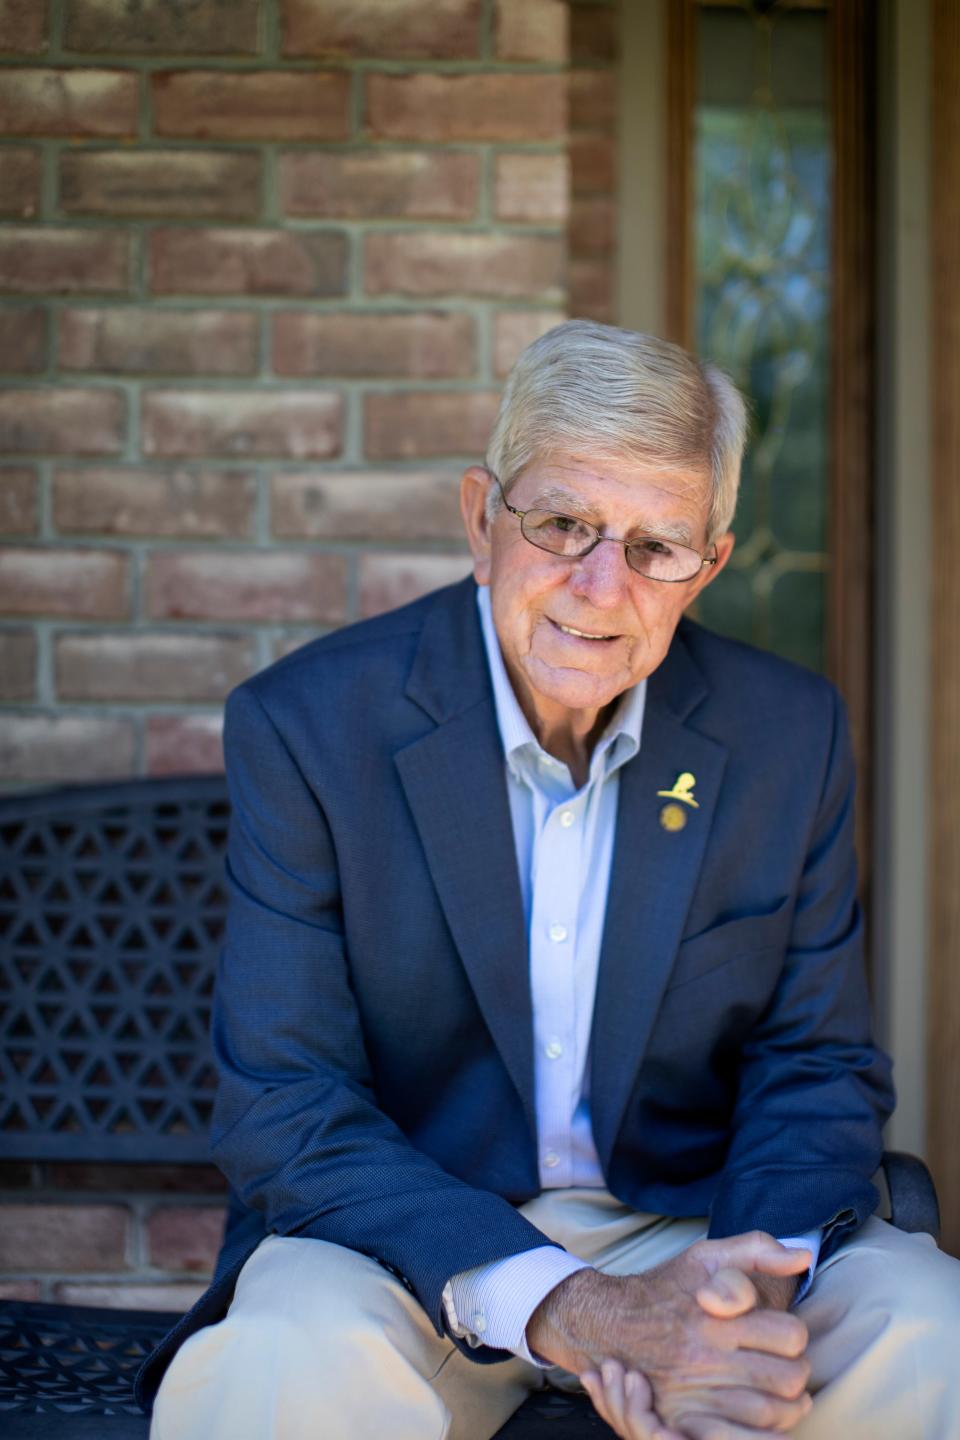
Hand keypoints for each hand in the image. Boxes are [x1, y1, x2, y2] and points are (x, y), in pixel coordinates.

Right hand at [527, 1232, 811, 1435]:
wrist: (609, 1323)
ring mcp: (694, 1393)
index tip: (784, 1336)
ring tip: (784, 1398)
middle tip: (787, 1370)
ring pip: (770, 1414)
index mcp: (717, 1317)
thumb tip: (803, 1257)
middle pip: (787, 1379)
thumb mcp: (706, 1257)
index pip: (790, 1336)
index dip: (795, 1336)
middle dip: (796, 1374)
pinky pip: (737, 1439)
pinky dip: (760, 1436)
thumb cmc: (666, 1287)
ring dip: (788, 1409)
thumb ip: (758, 1249)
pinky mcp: (682, 1420)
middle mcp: (706, 1356)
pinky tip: (767, 1425)